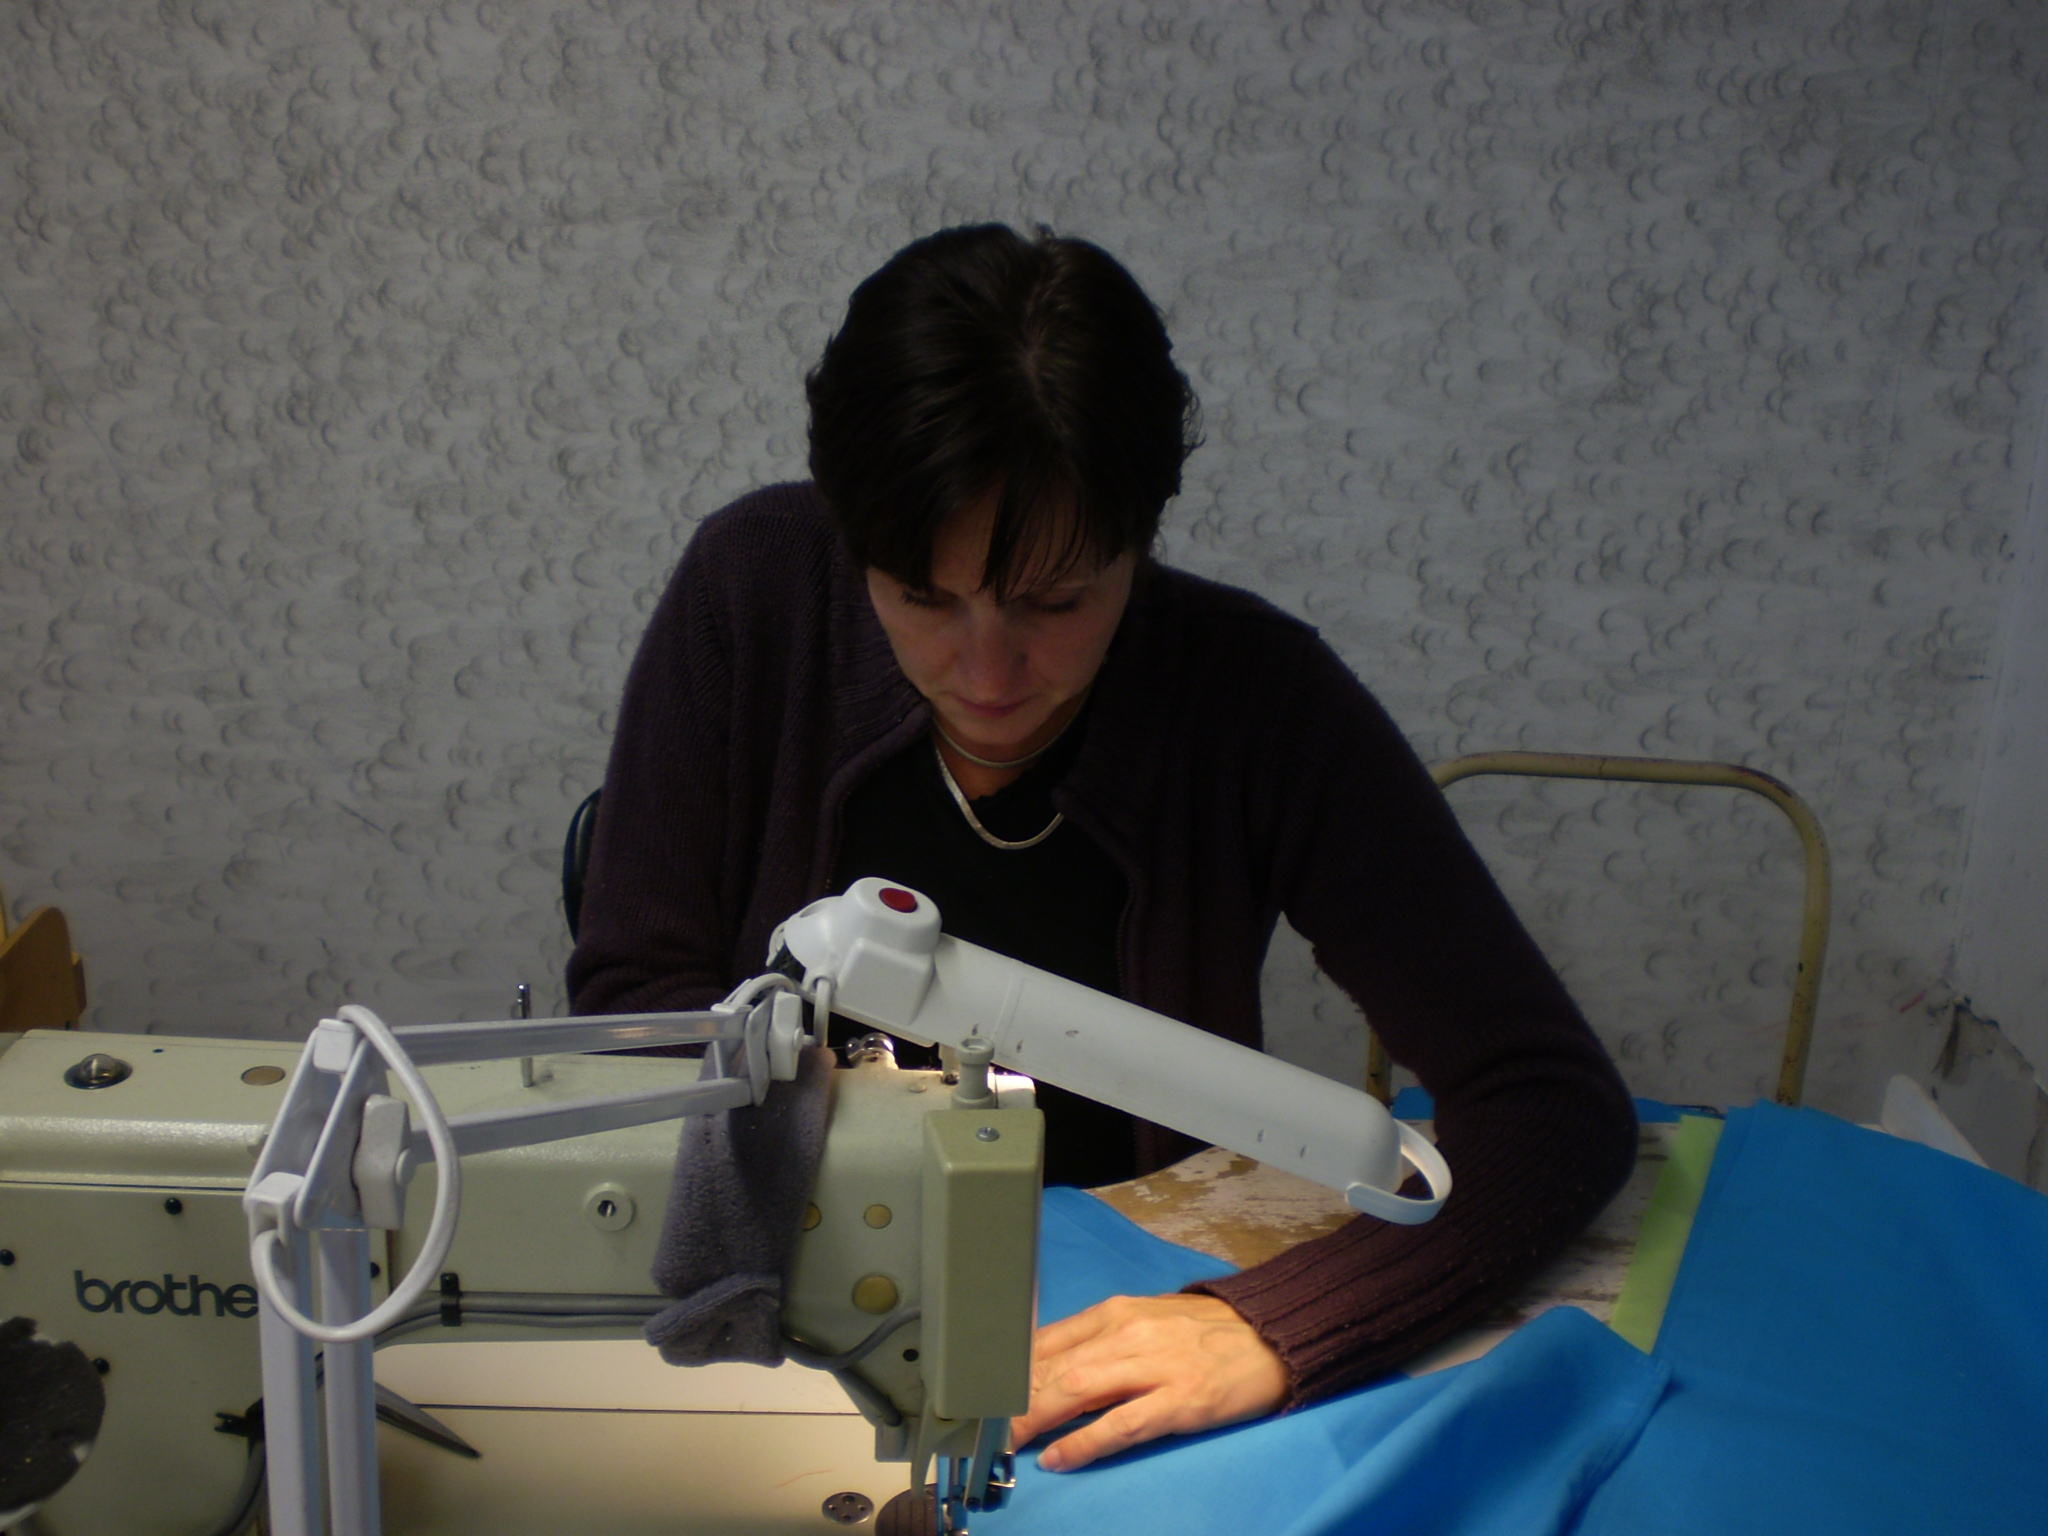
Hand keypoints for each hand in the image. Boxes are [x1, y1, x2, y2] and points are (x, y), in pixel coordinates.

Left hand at [1008, 1293, 1289, 1471]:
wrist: (1269, 1335)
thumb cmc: (1203, 1330)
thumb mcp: (1145, 1319)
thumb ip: (1098, 1338)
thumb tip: (1047, 1364)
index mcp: (1116, 1312)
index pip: (1047, 1340)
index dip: (1010, 1371)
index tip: (984, 1395)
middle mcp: (1128, 1332)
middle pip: (1055, 1368)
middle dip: (1014, 1401)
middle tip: (986, 1430)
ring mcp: (1154, 1367)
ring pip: (1078, 1391)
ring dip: (1037, 1420)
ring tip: (1010, 1444)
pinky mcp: (1180, 1400)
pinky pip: (1121, 1425)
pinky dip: (1083, 1443)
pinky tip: (1058, 1458)